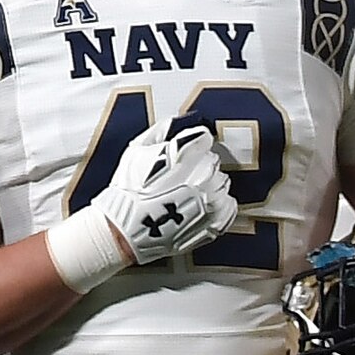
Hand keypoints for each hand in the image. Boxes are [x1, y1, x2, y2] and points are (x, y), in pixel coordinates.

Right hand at [86, 118, 247, 268]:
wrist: (126, 230)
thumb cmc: (128, 191)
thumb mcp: (135, 149)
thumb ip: (159, 131)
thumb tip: (174, 123)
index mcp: (186, 152)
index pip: (204, 139)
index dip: (192, 145)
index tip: (186, 152)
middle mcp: (203, 174)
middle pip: (213, 161)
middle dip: (199, 166)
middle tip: (181, 177)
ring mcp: (212, 199)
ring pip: (222, 182)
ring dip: (208, 185)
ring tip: (187, 194)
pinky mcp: (216, 222)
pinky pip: (228, 205)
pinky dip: (217, 205)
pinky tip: (199, 207)